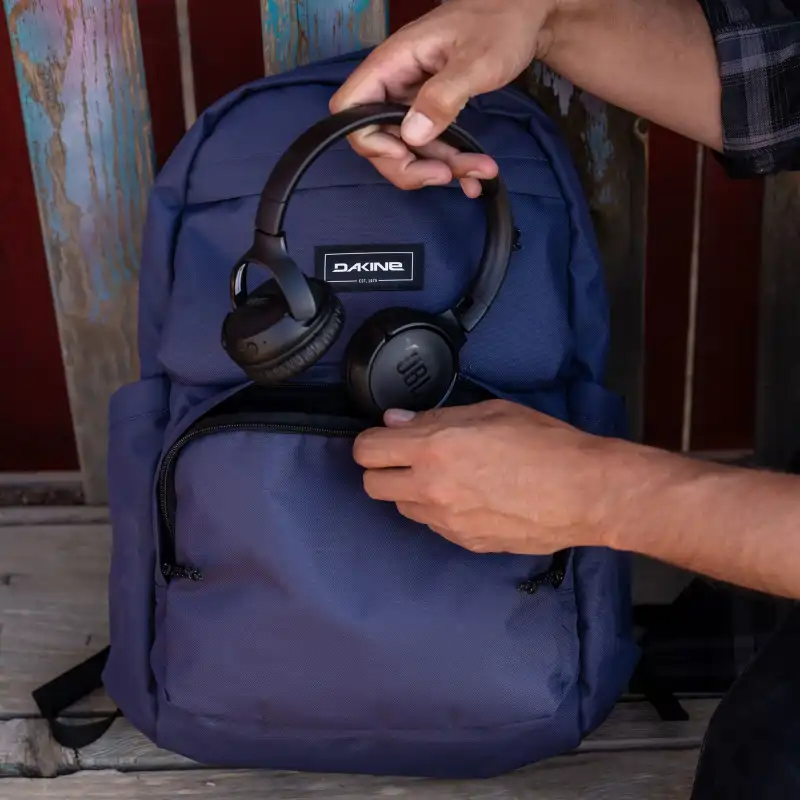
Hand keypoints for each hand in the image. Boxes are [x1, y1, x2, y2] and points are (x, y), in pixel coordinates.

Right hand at [329, 0, 556, 197]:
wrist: (524, 15)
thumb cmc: (499, 24)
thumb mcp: (476, 61)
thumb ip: (442, 96)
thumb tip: (412, 134)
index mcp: (392, 63)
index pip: (350, 108)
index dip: (369, 139)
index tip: (405, 152)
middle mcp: (395, 83)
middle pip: (379, 140)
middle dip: (411, 165)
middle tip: (446, 176)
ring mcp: (412, 98)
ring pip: (410, 148)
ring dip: (442, 167)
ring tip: (480, 171)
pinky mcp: (431, 109)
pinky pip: (431, 144)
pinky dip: (452, 162)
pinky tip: (475, 173)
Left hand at [353, 400, 623, 554]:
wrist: (584, 492)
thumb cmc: (544, 443)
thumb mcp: (489, 412)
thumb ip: (435, 418)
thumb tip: (396, 422)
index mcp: (434, 448)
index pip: (367, 451)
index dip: (371, 441)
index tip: (384, 438)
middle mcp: (431, 488)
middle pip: (371, 486)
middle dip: (383, 469)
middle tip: (408, 458)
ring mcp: (446, 521)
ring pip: (402, 508)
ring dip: (411, 492)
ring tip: (446, 478)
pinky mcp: (464, 542)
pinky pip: (434, 526)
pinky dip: (440, 512)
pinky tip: (470, 499)